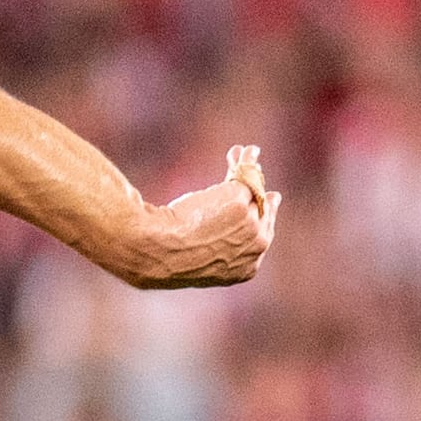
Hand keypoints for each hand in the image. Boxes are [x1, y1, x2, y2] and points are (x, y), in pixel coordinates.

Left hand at [121, 146, 278, 289]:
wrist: (155, 251)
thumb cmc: (164, 259)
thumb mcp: (193, 261)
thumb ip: (210, 252)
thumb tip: (208, 241)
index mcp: (245, 269)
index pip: (259, 239)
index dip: (261, 222)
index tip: (265, 204)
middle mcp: (257, 245)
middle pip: (263, 213)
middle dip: (261, 196)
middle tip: (259, 180)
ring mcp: (251, 220)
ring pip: (253, 189)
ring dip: (249, 169)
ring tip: (244, 153)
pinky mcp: (239, 198)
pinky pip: (245, 173)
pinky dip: (245, 160)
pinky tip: (240, 152)